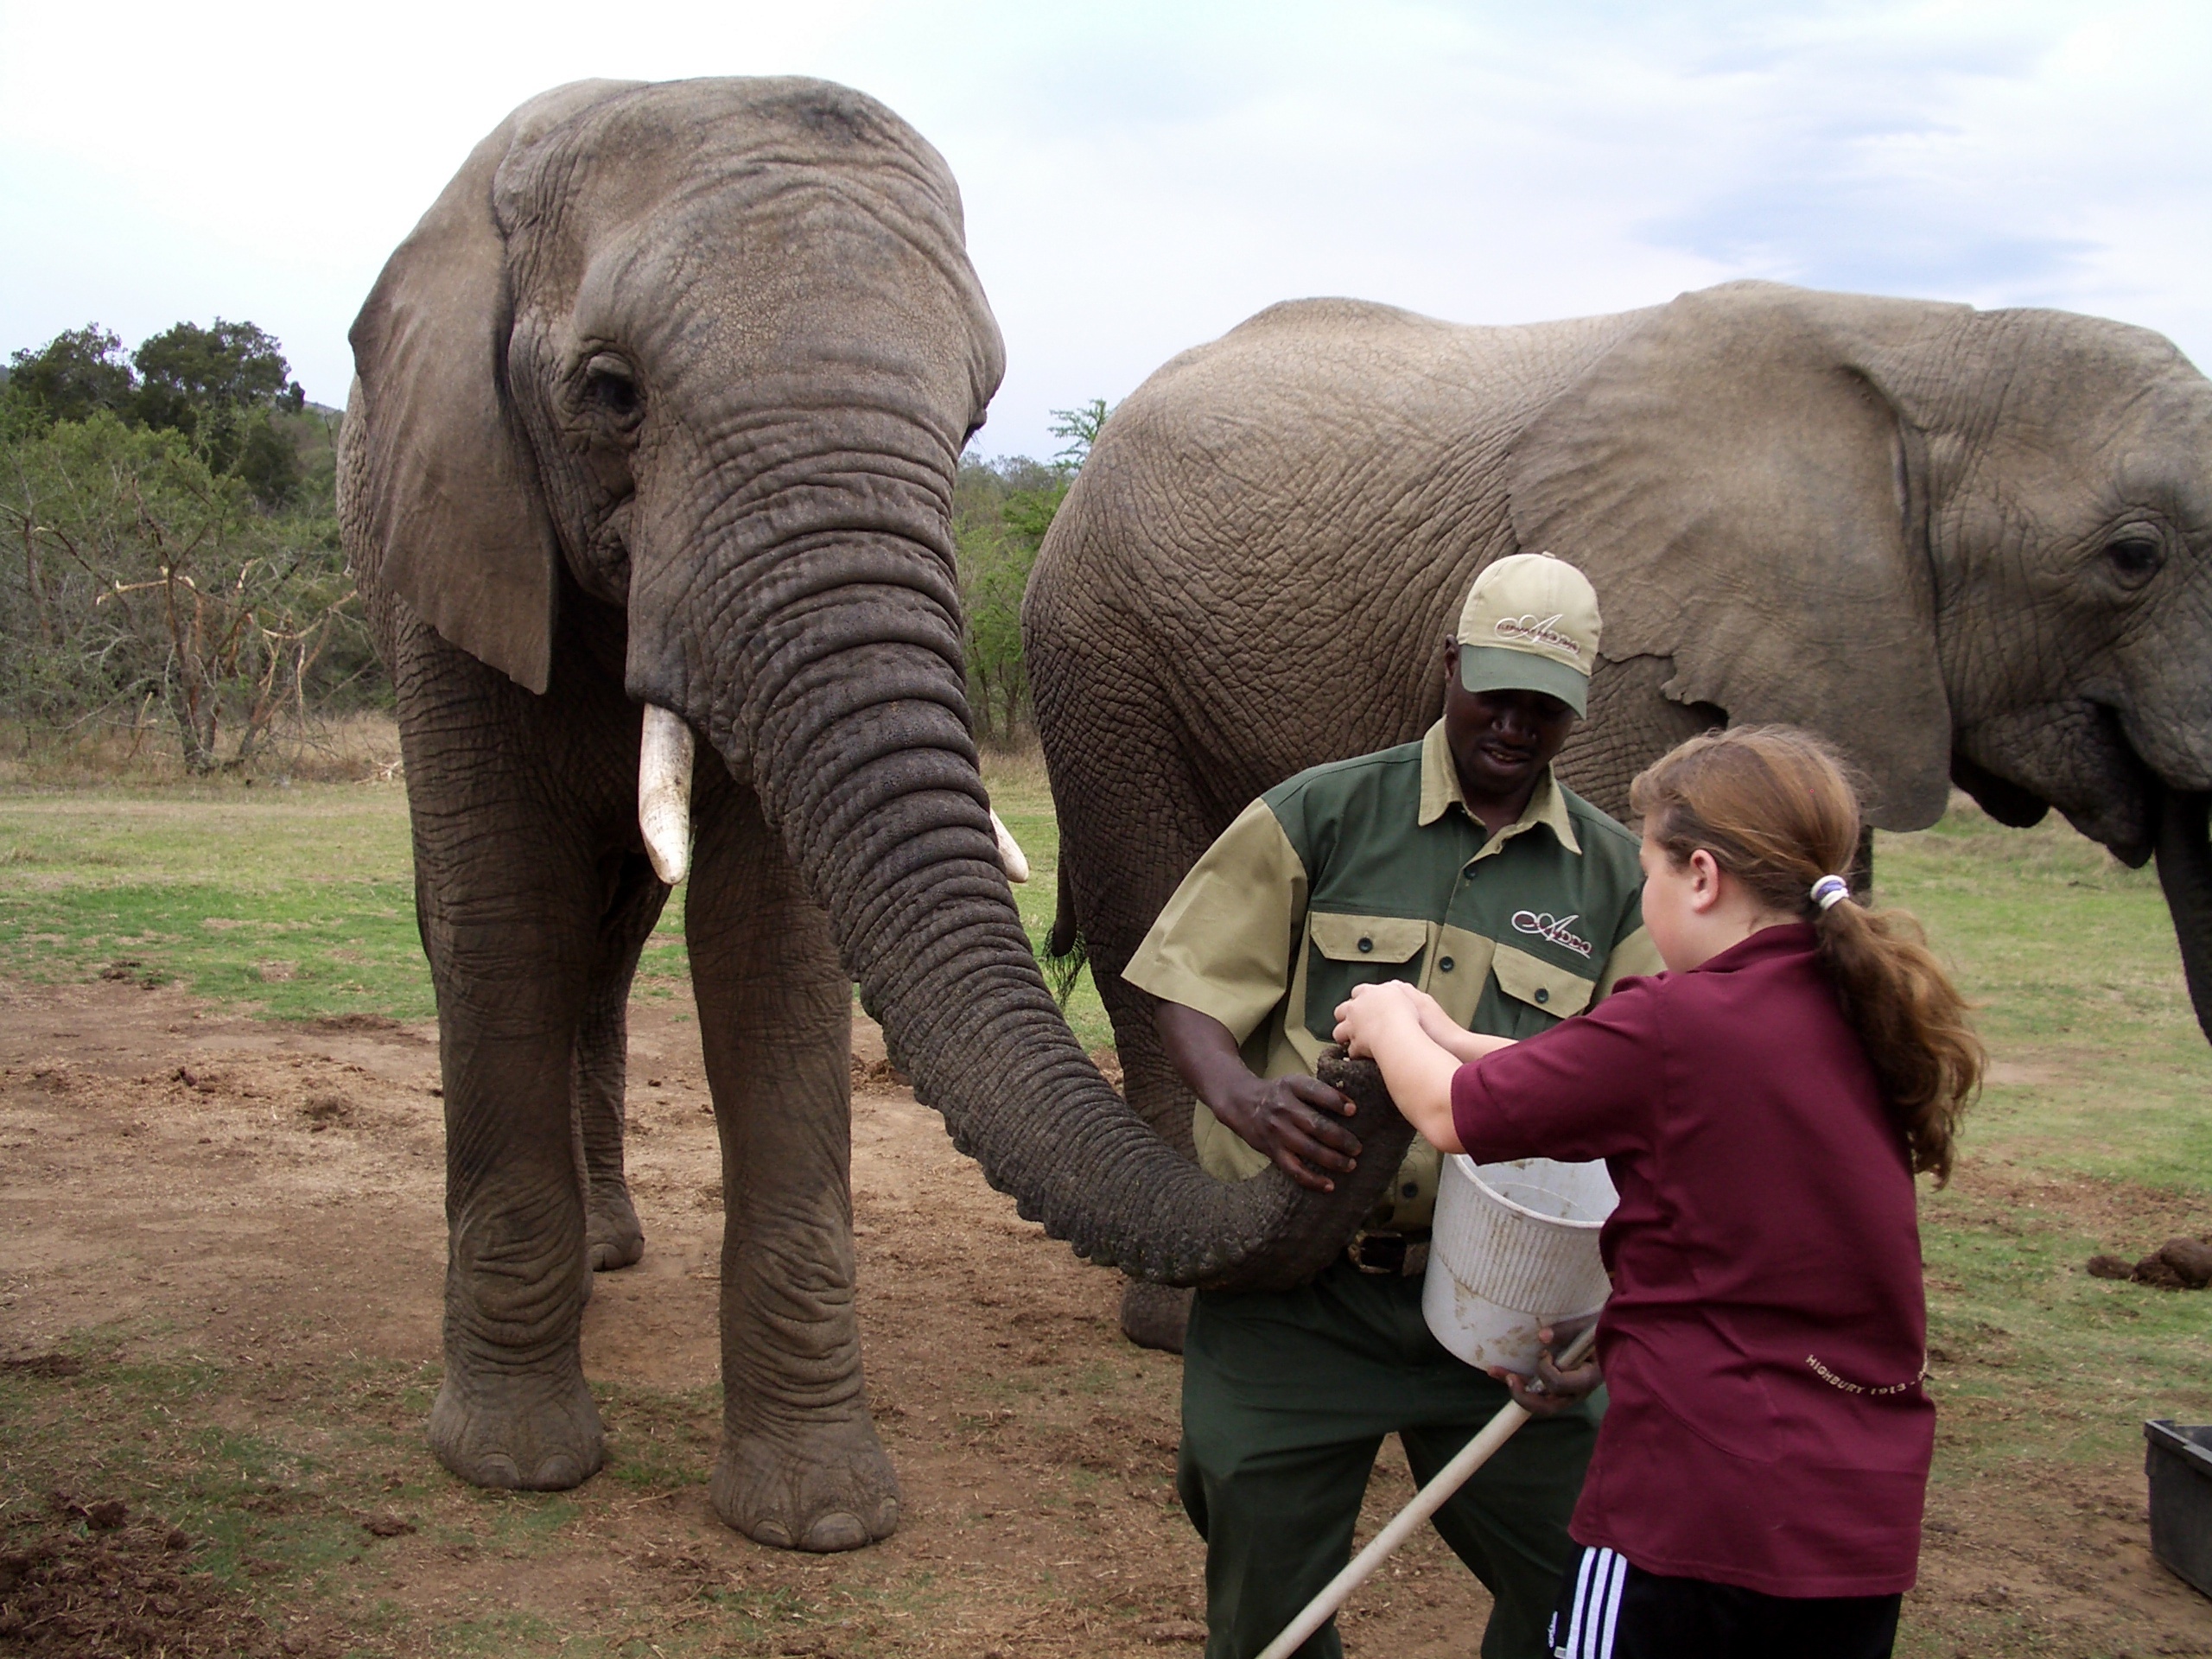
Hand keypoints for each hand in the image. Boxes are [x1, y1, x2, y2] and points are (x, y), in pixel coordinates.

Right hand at [1212, 1073, 1361, 1192]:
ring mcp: (1277, 1131)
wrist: (1240, 1102)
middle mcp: (1283, 1108)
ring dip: (1332, 1159)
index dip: (1335, 1101)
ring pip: (1308, 1149)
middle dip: (1340, 1138)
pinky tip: (1329, 1185)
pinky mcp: (1273, 1151)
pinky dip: (1312, 1179)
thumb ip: (1318, 1092)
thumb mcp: (1293, 1083)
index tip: (1353, 1110)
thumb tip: (1352, 1107)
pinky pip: (1294, 1169)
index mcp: (1291, 1086)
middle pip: (1315, 1125)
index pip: (1315, 1092)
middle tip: (1358, 1148)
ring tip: (1350, 1165)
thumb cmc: (1278, 1094)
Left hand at [1331, 978, 1427, 1056]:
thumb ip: (1396, 989)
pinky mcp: (1355, 1044)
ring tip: (1352, 1041)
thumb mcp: (1405, 992)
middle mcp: (1356, 1008)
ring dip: (1345, 1036)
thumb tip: (1395, 986)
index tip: (1365, 1004)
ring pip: (1339, 1031)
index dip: (1361, 999)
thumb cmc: (1405, 1013)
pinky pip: (1351, 1050)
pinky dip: (1356, 1053)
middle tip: (1355, 1023)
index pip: (1358, 992)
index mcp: (1369, 993)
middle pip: (1342, 1010)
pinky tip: (1361, 1055)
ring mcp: (1353, 1027)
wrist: (1398, 1032)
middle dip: (1346, 1017)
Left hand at [1488, 1327, 1601, 1417]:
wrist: (1615, 1332)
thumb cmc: (1603, 1328)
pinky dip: (1518, 1380)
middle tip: (1510, 1380)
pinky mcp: (1559, 1383)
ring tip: (1494, 1371)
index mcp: (1589, 1378)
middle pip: (1548, 1406)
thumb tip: (1542, 1336)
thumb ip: (1567, 1331)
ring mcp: (1567, 1389)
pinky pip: (1537, 1388)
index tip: (1544, 1354)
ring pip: (1539, 1399)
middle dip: (1525, 1396)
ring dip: (1515, 1388)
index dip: (1547, 1372)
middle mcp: (1577, 1390)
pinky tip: (1497, 1370)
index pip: (1561, 1386)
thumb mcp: (1589, 1325)